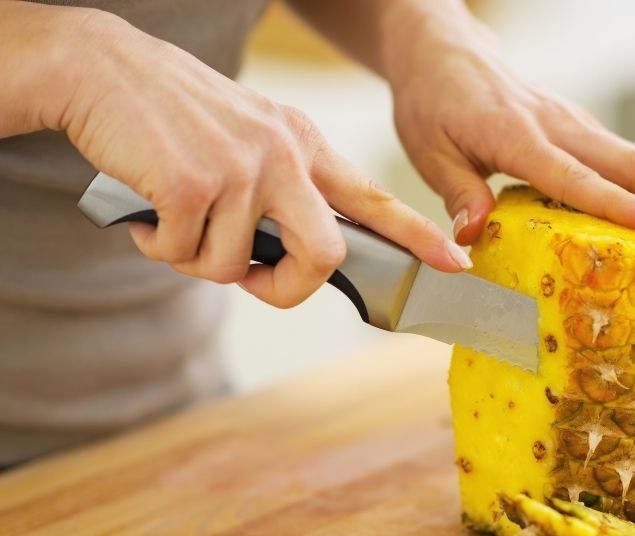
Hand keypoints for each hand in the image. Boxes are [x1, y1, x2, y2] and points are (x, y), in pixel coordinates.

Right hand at [50, 9, 469, 307]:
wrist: (98, 67)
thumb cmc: (173, 116)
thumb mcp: (249, 137)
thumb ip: (282, 191)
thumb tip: (284, 263)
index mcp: (303, 144)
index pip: (373, 198)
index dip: (416, 236)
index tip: (453, 263)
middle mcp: (284, 155)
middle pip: (325, 255)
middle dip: (287, 288)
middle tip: (248, 279)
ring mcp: (241, 168)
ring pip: (235, 266)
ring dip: (195, 259)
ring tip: (171, 218)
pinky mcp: (191, 184)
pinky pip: (183, 255)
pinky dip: (156, 245)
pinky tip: (144, 209)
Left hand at [385, 12, 634, 247]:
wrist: (444, 51)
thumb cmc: (433, 103)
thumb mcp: (429, 151)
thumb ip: (457, 193)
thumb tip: (473, 239)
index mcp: (517, 135)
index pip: (574, 175)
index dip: (616, 202)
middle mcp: (557, 125)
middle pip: (632, 163)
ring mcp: (574, 124)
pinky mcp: (579, 128)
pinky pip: (624, 159)